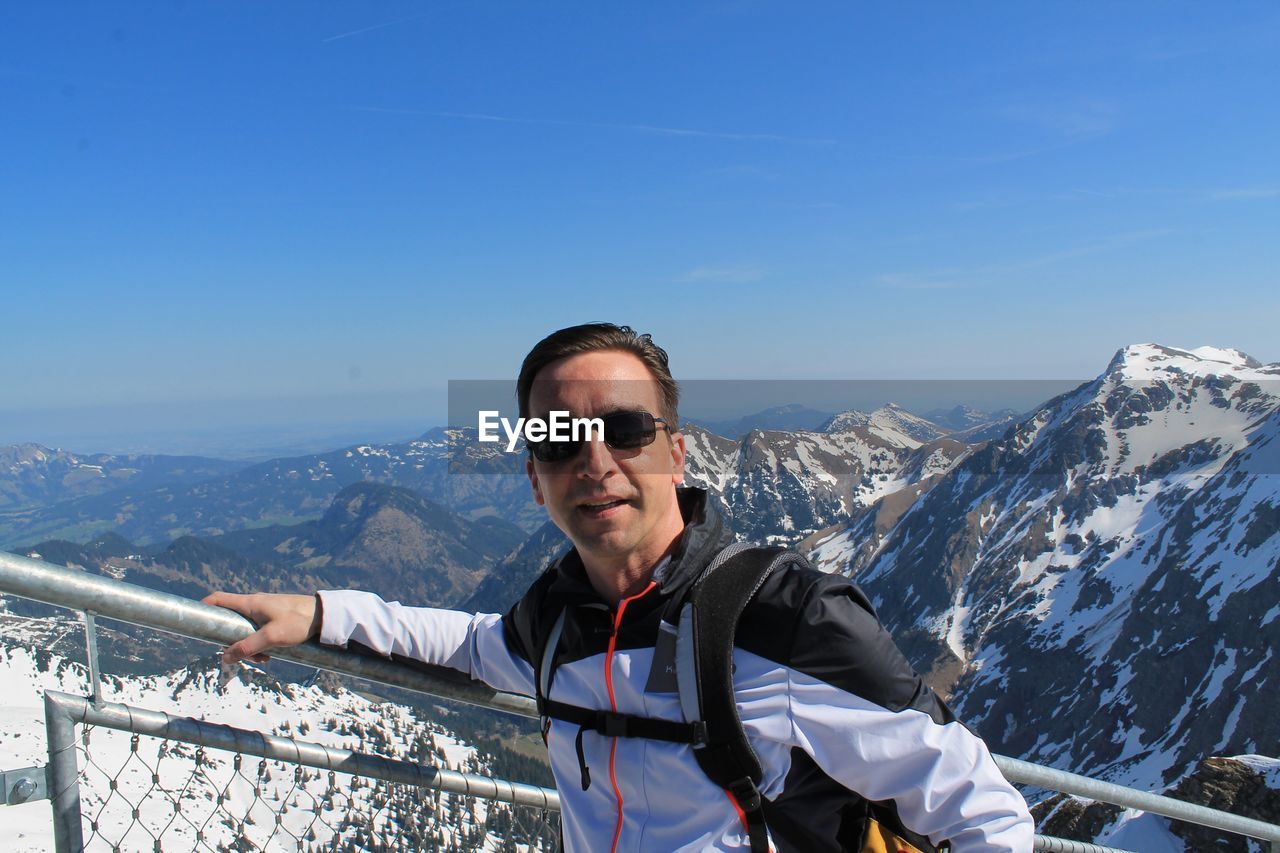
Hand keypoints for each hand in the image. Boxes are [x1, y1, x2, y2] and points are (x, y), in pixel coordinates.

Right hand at [201, 591, 320, 663]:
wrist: (324, 616)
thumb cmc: (298, 622)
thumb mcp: (271, 637)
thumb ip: (247, 647)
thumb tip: (224, 658)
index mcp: (250, 603)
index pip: (218, 599)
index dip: (202, 608)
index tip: (194, 622)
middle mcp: (254, 605)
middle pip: (230, 623)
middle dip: (232, 643)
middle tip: (245, 657)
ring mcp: (264, 612)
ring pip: (245, 632)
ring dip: (249, 648)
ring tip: (265, 659)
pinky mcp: (273, 619)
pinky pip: (258, 633)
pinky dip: (260, 645)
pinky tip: (271, 655)